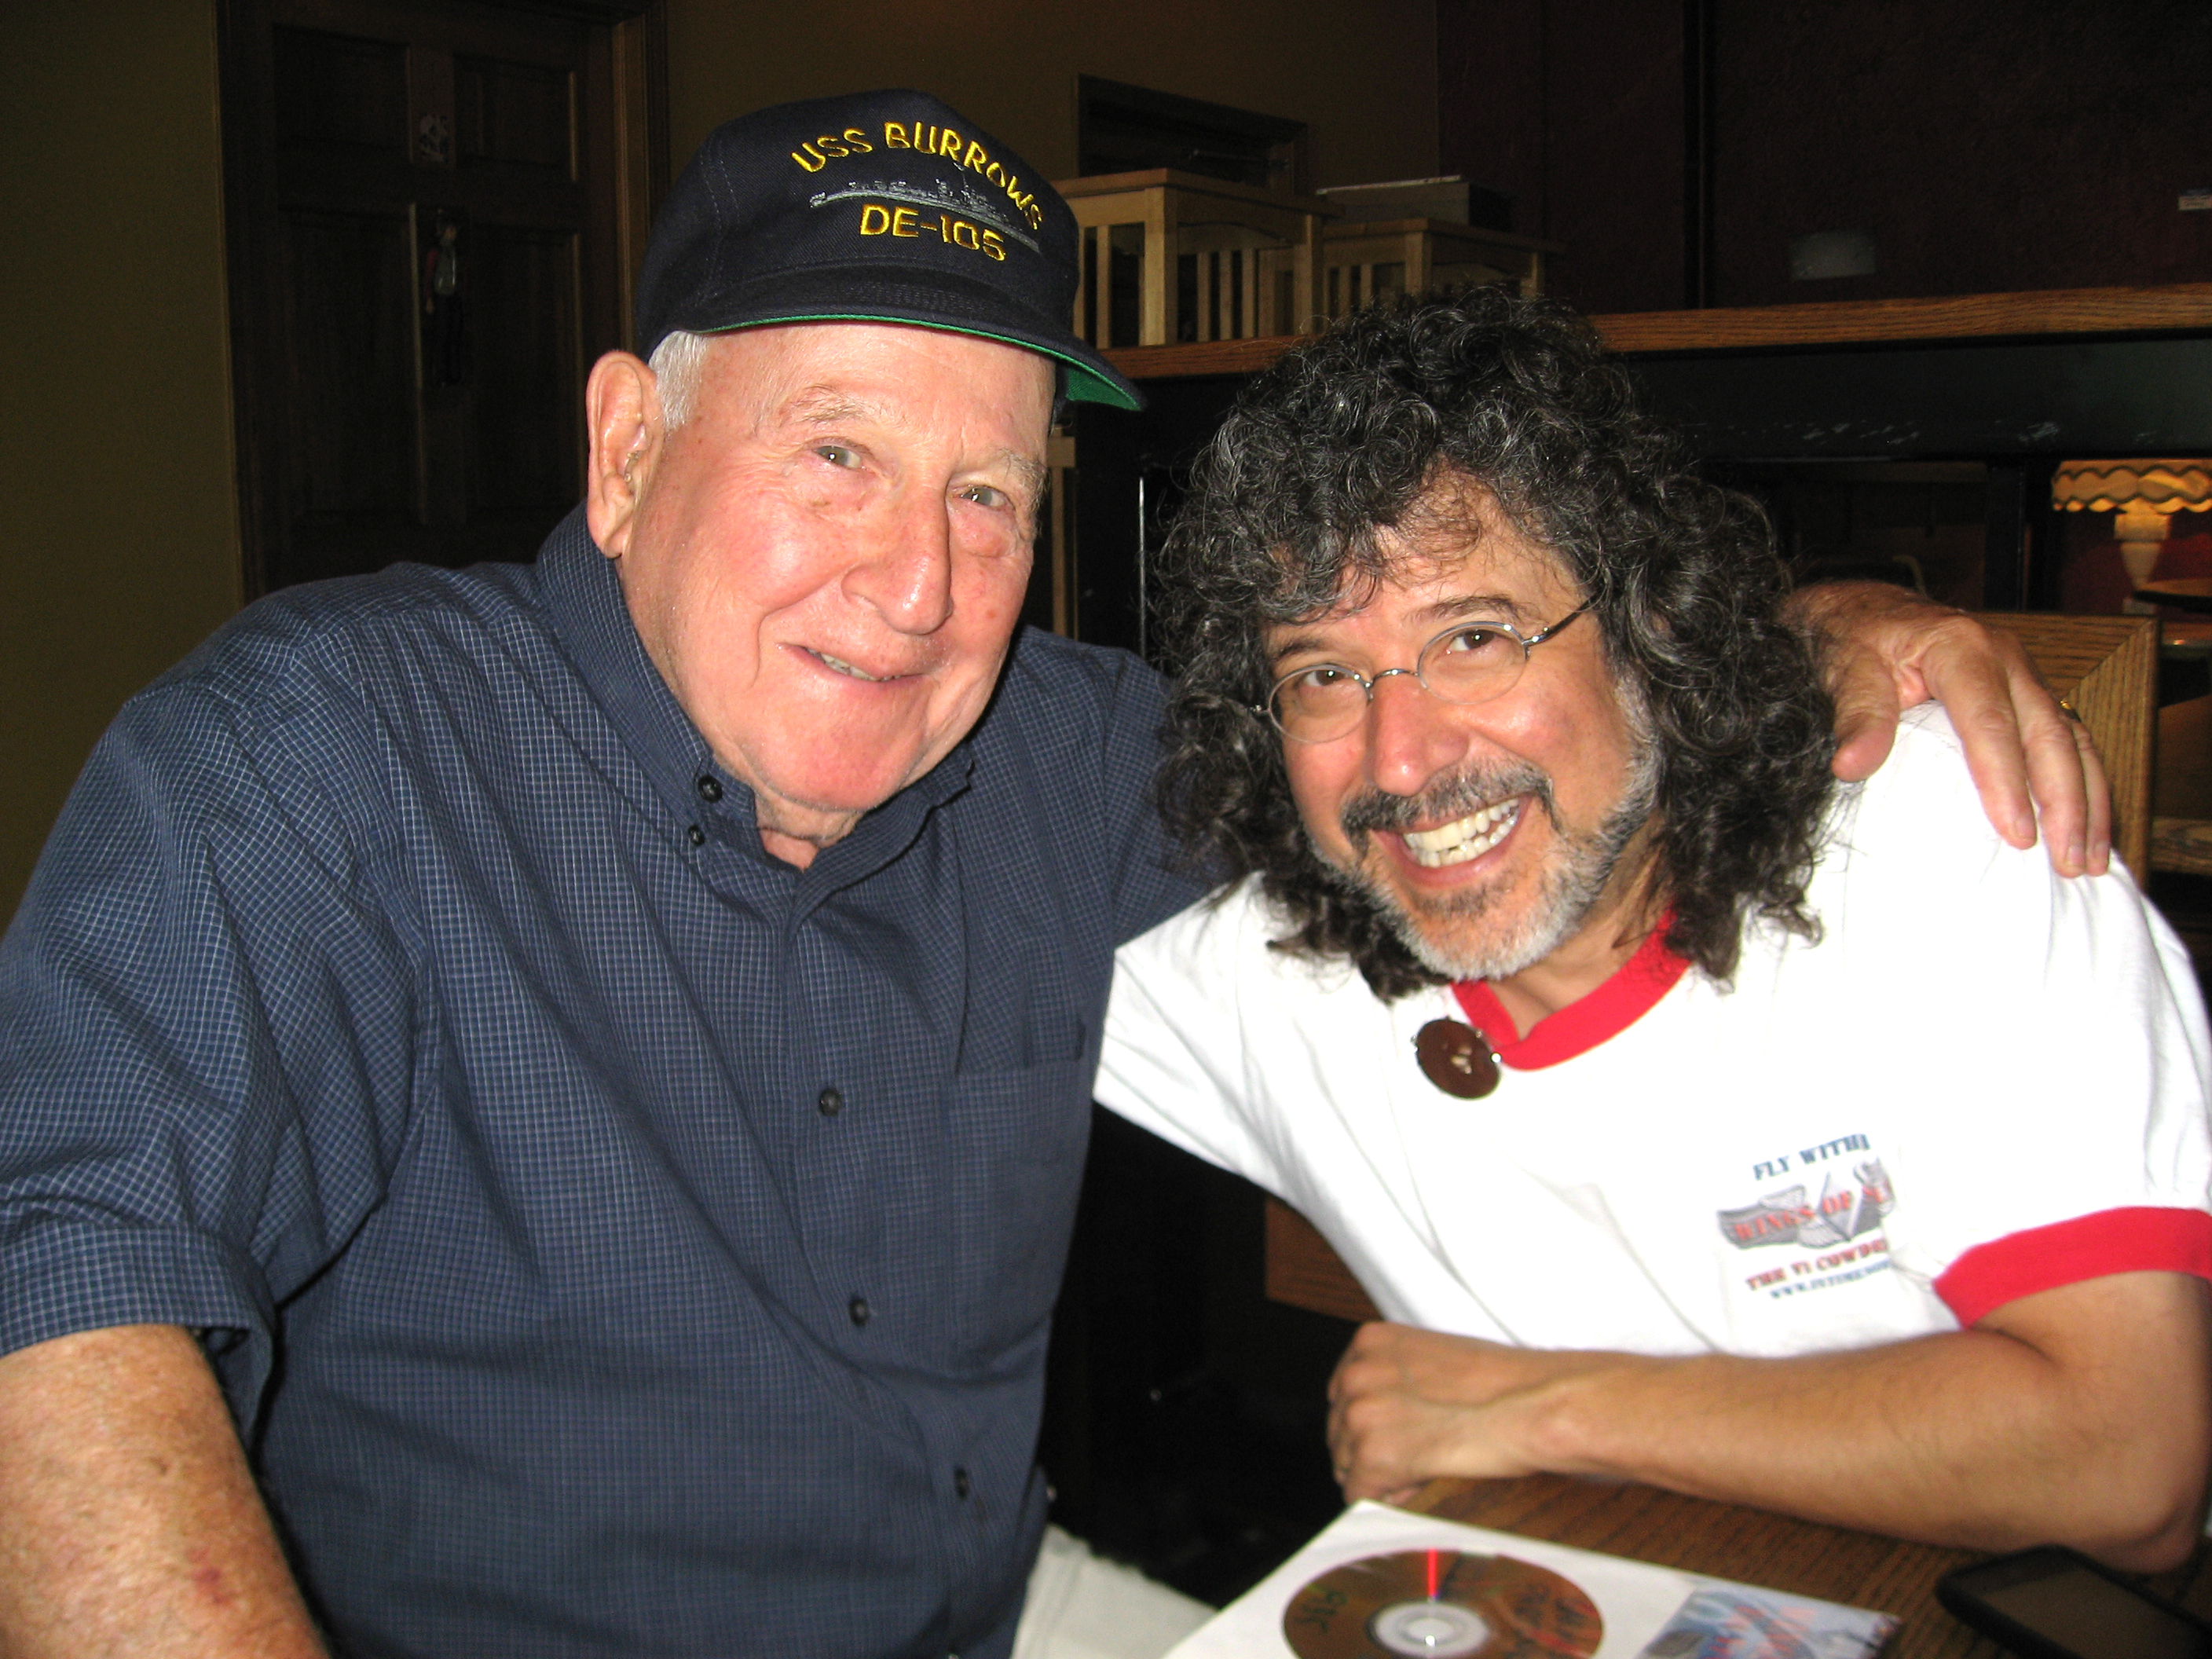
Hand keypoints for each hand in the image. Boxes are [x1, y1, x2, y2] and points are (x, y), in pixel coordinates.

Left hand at [1326, 1322, 1605, 1503]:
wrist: (1534, 1402)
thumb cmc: (1504, 1382)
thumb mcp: (1435, 1360)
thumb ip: (1400, 1378)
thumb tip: (1390, 1411)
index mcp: (1370, 1341)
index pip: (1344, 1395)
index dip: (1373, 1424)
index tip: (1395, 1435)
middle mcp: (1357, 1372)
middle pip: (1340, 1431)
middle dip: (1372, 1452)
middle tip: (1417, 1457)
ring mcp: (1361, 1413)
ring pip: (1347, 1466)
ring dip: (1383, 1477)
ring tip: (1427, 1469)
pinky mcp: (1374, 1456)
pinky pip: (1361, 1497)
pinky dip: (1388, 1502)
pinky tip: (1422, 1486)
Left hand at [1786, 582, 2109, 875]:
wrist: (1866, 611)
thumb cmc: (1856, 640)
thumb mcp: (1846, 669)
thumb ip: (1857, 716)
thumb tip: (1851, 766)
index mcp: (1961, 647)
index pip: (1990, 721)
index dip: (2006, 780)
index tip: (2016, 834)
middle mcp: (2006, 658)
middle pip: (2049, 734)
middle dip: (2065, 802)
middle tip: (2067, 862)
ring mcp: (2025, 676)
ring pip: (2073, 740)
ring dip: (2088, 802)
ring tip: (2089, 860)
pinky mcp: (2030, 695)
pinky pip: (2070, 741)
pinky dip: (2085, 786)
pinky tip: (2089, 830)